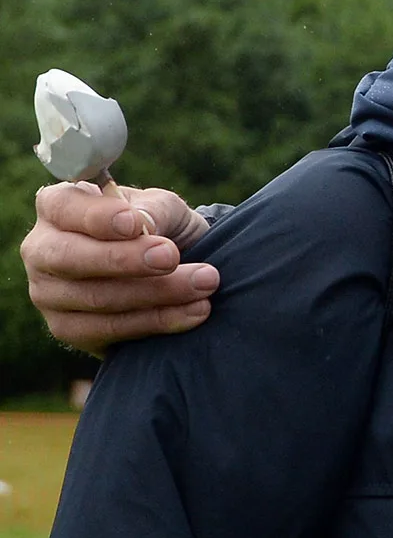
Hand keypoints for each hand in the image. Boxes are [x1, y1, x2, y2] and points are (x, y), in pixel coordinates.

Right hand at [22, 182, 216, 354]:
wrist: (174, 271)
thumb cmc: (161, 228)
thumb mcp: (165, 208)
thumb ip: (154, 209)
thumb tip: (142, 223)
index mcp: (57, 208)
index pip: (62, 208)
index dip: (97, 217)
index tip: (135, 223)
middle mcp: (42, 250)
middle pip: (69, 257)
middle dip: (125, 259)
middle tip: (171, 257)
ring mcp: (49, 294)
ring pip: (95, 297)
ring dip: (157, 293)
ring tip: (205, 282)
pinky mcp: (69, 330)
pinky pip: (109, 330)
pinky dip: (157, 321)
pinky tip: (194, 312)